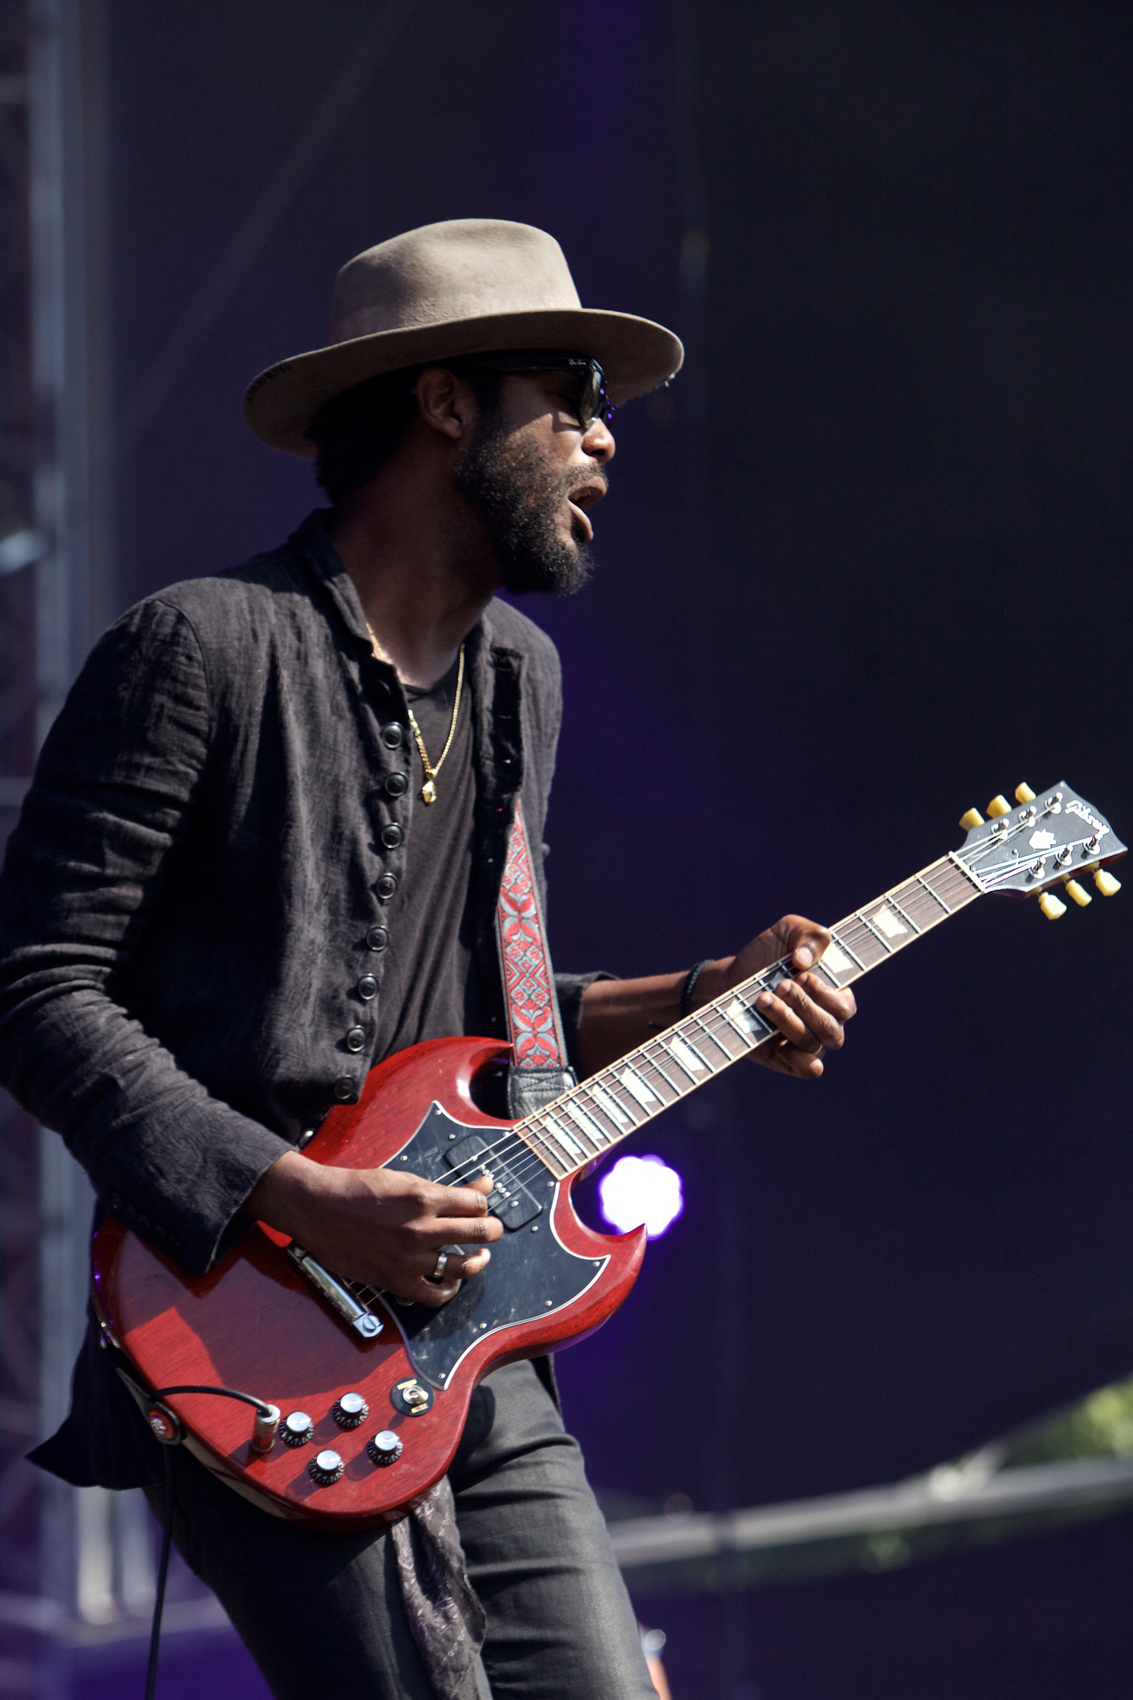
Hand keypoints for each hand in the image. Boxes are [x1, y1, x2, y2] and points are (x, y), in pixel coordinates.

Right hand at [246, 1152, 502, 1307]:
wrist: (318, 1208)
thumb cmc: (359, 1189)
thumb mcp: (406, 1179)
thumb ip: (447, 1187)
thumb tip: (484, 1184)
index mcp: (424, 1197)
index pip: (476, 1204)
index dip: (483, 1204)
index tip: (481, 1206)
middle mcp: (420, 1229)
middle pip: (479, 1232)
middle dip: (491, 1229)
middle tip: (491, 1229)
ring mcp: (409, 1258)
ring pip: (464, 1266)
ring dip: (478, 1260)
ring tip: (479, 1255)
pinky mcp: (395, 1280)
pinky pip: (434, 1295)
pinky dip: (449, 1290)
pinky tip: (452, 1280)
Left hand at [695, 915, 856, 1079]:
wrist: (730, 979)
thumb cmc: (767, 954)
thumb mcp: (788, 930)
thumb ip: (810, 935)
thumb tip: (806, 960)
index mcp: (835, 995)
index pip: (845, 1005)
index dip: (827, 993)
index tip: (802, 975)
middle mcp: (826, 1022)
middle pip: (831, 1027)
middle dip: (805, 1005)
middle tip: (780, 985)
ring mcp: (807, 1042)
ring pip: (813, 1043)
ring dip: (788, 1021)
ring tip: (762, 999)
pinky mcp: (787, 1059)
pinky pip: (806, 1068)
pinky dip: (798, 1059)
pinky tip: (778, 1043)